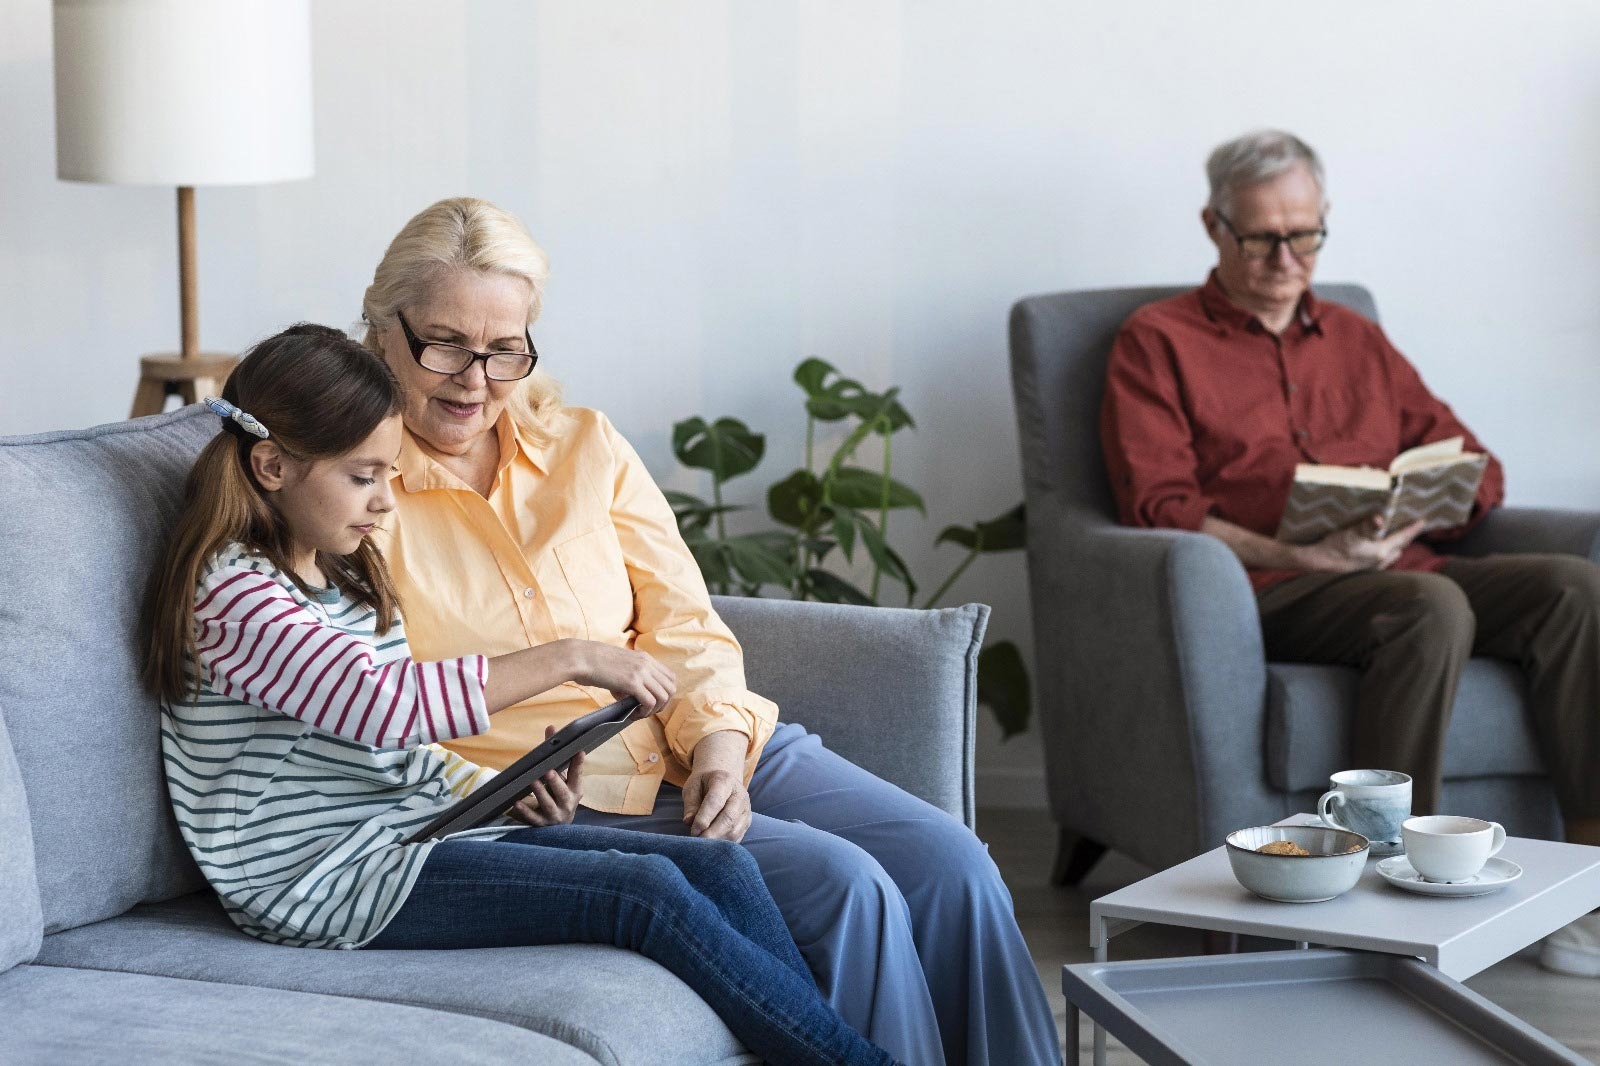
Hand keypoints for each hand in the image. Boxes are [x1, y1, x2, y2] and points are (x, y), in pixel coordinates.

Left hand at [509, 725, 583, 826]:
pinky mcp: (542, 824)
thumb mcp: (562, 777)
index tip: (579, 751)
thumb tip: (551, 727)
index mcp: (575, 790)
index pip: (577, 775)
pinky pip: (533, 818)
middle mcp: (567, 803)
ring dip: (541, 793)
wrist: (559, 824)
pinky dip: (525, 811)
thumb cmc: (559, 794)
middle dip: (556, 782)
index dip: (578, 764)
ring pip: (548, 805)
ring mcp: (555, 815)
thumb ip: (556, 754)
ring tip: (533, 781)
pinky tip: (517, 803)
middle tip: (549, 771)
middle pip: (562, 793)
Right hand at [565, 641, 676, 713]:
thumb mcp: (620, 666)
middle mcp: (647, 664)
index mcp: (645, 658)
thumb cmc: (595, 663)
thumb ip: (631, 679)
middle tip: (647, 711)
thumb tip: (634, 699)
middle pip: (671, 688)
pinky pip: (650, 702)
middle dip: (662, 704)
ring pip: (663, 696)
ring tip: (640, 713)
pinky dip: (645, 712)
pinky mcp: (632, 682)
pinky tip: (633, 714)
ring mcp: (641, 672)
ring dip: (654, 710)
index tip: (651, 701)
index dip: (664, 693)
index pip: (670, 677)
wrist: (581, 657)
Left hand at [681, 731, 751, 841]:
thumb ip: (690, 804)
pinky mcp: (747, 822)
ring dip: (717, 840)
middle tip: (697, 842)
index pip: (715, 801)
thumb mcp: (693, 787)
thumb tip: (689, 822)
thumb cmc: (704, 785)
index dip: (703, 818)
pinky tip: (712, 845)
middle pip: (729, 818)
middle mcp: (740, 794)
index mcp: (725, 781)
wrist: (723, 781)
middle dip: (712, 834)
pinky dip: (724, 844)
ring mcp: (746, 809)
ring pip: (735, 830)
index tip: (693, 831)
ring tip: (703, 844)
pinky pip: (737, 837)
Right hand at [1295, 516, 1425, 572]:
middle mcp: (1380, 561)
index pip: (1402, 537)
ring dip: (1395, 547)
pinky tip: (1377, 550)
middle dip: (1406, 538)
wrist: (1319, 565)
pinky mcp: (1363, 570)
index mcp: (1381, 551)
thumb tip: (1379, 519)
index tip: (1423, 521)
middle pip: (1399, 547)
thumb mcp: (1351, 533)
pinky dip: (1384, 553)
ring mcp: (1372, 567)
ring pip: (1391, 555)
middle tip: (1411, 528)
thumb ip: (1367, 526)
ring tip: (1396, 537)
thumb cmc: (1335, 548)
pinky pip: (1381, 561)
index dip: (1413, 529)